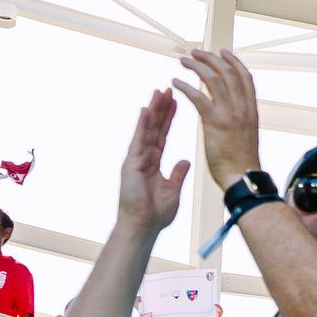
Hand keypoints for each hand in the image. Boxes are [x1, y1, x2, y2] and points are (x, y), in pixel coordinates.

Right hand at [116, 86, 192, 237]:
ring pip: (146, 130)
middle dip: (161, 109)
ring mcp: (136, 159)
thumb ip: (177, 174)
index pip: (162, 135)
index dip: (168, 119)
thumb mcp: (172, 190)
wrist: (143, 227)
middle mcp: (143, 157)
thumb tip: (185, 161)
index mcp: (153, 163)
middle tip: (167, 90)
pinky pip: (138, 141)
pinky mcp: (131, 164)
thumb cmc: (156, 214)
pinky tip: (146, 110)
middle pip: (154, 128)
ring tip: (159, 92)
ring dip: (153, 111)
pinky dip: (142, 126)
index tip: (175, 103)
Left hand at [170, 48, 265, 190]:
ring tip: (183, 62)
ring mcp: (230, 113)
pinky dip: (185, 86)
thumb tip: (236, 112)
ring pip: (213, 79)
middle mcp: (242, 107)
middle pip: (228, 72)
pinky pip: (198, 96)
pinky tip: (175, 82)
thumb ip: (242, 119)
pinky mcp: (215, 122)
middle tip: (196, 52)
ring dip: (196, 67)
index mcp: (251, 109)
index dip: (234, 61)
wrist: (242, 177)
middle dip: (211, 58)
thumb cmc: (242, 162)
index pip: (245, 77)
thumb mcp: (248, 134)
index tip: (223, 52)